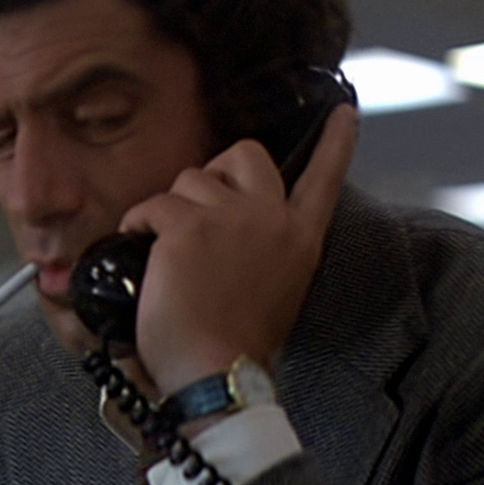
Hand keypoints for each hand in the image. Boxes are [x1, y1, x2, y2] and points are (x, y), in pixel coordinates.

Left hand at [118, 104, 358, 396]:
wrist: (216, 374)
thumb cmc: (235, 344)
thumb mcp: (276, 290)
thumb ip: (266, 249)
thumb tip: (231, 231)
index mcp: (300, 239)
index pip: (325, 178)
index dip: (336, 142)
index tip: (346, 111)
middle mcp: (273, 220)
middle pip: (246, 153)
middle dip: (215, 170)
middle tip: (196, 210)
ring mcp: (232, 219)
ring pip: (189, 179)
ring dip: (169, 209)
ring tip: (167, 253)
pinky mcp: (188, 228)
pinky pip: (153, 205)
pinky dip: (138, 224)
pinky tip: (140, 251)